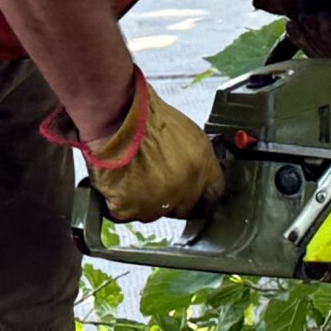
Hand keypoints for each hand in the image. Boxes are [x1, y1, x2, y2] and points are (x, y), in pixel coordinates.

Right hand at [71, 75, 223, 222]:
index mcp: (201, 166)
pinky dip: (120, 203)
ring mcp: (158, 203)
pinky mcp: (131, 209)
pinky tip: (117, 183)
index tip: (197, 195)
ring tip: (132, 178)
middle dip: (174, 200)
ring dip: (145, 202)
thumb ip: (193, 158)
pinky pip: (126, 214)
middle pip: (185, 208)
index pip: (214, 193)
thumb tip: (192, 170)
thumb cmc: (145, 116)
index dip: (203, 194)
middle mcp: (184, 188)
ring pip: (154, 213)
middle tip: (156, 184)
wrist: (116, 118)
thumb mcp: (185, 132)